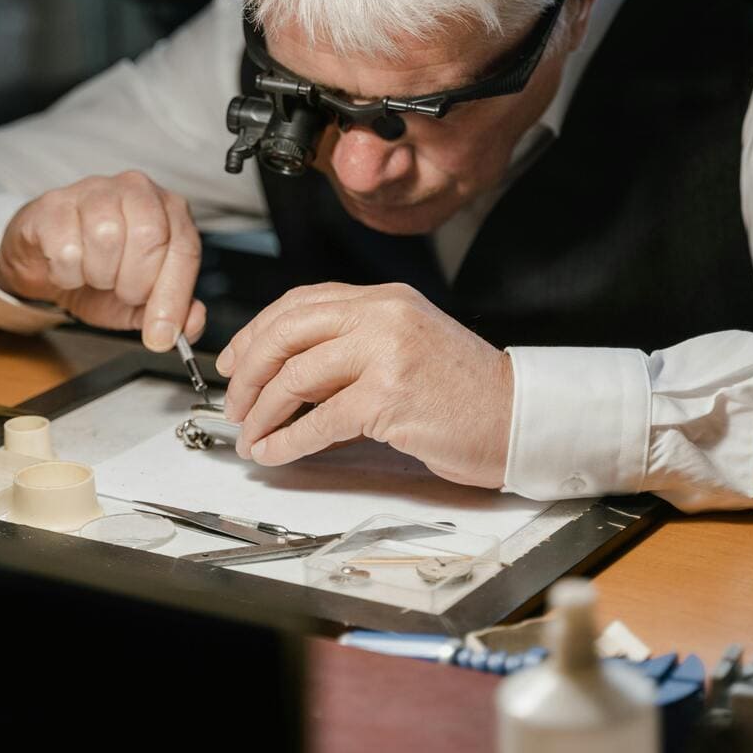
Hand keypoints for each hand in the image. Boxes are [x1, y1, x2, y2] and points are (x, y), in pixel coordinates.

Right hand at [0, 171, 203, 349]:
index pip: (184, 248)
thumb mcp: (141, 301)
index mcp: (169, 210)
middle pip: (149, 236)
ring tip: (94, 275)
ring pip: (107, 237)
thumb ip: (173, 311)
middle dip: (135, 282)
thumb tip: (194, 322)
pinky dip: (66, 274)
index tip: (161, 334)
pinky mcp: (53, 204)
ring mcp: (94, 191)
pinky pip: (66, 248)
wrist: (45, 263)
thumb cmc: (100, 272)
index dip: (174, 296)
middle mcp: (136, 190)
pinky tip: (68, 268)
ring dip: (99, 275)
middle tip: (121, 291)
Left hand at [215, 283, 511, 486]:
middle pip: (288, 331)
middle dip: (250, 370)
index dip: (258, 332)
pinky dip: (288, 440)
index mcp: (385, 298)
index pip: (301, 303)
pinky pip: (320, 419)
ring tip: (250, 434)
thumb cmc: (464, 391)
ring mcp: (387, 352)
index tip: (235, 360)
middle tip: (235, 401)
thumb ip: (353, 348)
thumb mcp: (406, 346)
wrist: (518, 416)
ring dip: (263, 411)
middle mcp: (383, 315)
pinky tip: (275, 453)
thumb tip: (288, 374)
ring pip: (297, 376)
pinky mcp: (390, 396)